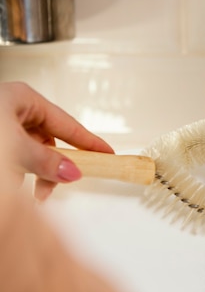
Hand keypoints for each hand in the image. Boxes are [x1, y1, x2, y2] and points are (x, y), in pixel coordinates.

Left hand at [0, 82, 113, 199]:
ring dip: (35, 174)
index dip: (90, 142)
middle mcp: (14, 111)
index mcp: (24, 99)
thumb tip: (70, 171)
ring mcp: (3, 126)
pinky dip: (20, 173)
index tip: (108, 155)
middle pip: (50, 142)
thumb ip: (44, 161)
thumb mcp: (15, 145)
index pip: (69, 125)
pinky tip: (16, 183)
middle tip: (60, 183)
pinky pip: (16, 159)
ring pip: (32, 153)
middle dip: (55, 167)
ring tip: (34, 191)